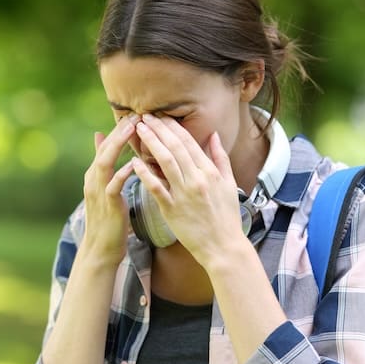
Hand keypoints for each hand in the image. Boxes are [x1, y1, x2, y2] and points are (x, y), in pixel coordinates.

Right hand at [80, 114, 138, 266]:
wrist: (101, 248)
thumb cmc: (109, 218)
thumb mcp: (105, 188)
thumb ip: (105, 164)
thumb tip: (101, 138)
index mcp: (95, 174)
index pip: (107, 146)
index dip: (120, 130)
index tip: (136, 114)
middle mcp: (93, 180)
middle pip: (105, 149)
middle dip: (119, 131)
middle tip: (135, 115)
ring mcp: (98, 192)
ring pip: (105, 162)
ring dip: (119, 145)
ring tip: (133, 130)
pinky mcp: (107, 205)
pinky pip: (113, 186)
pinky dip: (122, 173)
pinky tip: (133, 164)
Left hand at [130, 114, 245, 265]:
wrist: (223, 247)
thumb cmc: (227, 217)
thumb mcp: (229, 184)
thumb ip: (220, 158)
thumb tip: (214, 135)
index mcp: (210, 172)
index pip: (189, 142)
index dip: (173, 127)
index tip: (161, 115)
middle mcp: (197, 179)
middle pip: (175, 148)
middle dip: (159, 129)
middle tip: (144, 116)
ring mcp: (184, 194)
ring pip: (165, 162)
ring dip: (151, 143)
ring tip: (139, 130)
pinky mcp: (172, 209)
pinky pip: (156, 188)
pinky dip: (145, 173)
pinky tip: (134, 162)